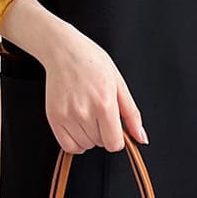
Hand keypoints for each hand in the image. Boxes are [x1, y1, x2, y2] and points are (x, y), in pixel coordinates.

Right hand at [39, 21, 147, 153]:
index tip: (114, 128)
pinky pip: (67, 146)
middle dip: (103, 133)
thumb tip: (142, 138)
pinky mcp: (54, 118)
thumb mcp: (119, 85)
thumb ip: (132, 115)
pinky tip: (78, 127)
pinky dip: (75, 142)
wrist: (64, 51)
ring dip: (89, 136)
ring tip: (87, 114)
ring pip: (85, 145)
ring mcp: (67, 116)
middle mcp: (85, 113)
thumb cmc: (93, 63)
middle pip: (100, 144)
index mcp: (105, 104)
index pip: (114, 144)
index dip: (117, 138)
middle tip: (99, 113)